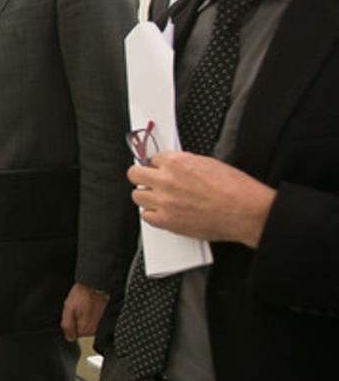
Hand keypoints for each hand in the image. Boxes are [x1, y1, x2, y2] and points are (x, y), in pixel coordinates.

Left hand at [60, 282, 108, 341]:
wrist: (95, 285)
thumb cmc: (82, 294)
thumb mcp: (68, 308)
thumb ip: (67, 325)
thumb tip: (69, 337)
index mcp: (85, 329)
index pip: (73, 334)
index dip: (70, 323)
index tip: (72, 313)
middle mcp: (94, 330)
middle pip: (80, 330)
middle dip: (76, 320)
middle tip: (78, 308)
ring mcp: (100, 325)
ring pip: (86, 324)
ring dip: (83, 316)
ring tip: (84, 305)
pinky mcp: (104, 319)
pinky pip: (92, 319)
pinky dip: (90, 313)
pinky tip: (89, 306)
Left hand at [128, 151, 274, 247]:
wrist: (246, 211)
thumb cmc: (235, 189)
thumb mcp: (208, 163)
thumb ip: (184, 164)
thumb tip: (174, 166)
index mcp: (176, 162)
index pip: (151, 159)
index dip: (158, 166)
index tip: (161, 170)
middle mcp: (166, 180)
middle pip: (134, 174)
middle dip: (143, 176)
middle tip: (151, 181)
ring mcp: (164, 201)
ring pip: (137, 196)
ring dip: (147, 196)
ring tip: (160, 199)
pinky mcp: (167, 221)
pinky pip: (146, 216)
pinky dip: (153, 214)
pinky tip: (164, 213)